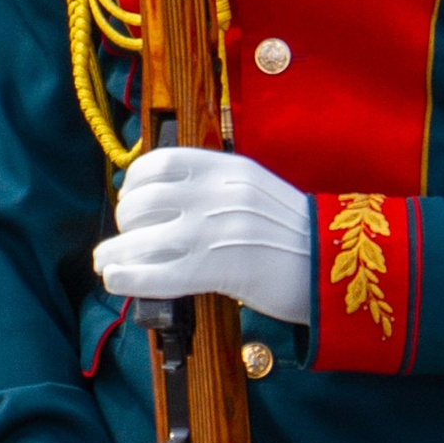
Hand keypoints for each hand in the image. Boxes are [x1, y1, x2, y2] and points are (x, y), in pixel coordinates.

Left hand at [95, 145, 314, 323]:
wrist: (336, 264)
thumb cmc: (297, 235)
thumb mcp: (257, 191)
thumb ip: (217, 189)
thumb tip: (167, 202)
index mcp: (229, 169)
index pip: (161, 161)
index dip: (135, 180)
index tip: (130, 195)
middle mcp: (217, 194)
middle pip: (144, 201)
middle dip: (126, 221)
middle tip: (128, 237)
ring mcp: (215, 231)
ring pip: (142, 239)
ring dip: (114, 252)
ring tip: (107, 263)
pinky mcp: (217, 270)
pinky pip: (158, 274)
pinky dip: (129, 278)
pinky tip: (116, 281)